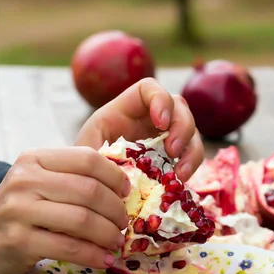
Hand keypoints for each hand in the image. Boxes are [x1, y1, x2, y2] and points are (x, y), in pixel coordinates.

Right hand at [0, 147, 129, 273]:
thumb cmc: (15, 214)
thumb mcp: (37, 184)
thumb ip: (71, 178)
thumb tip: (121, 184)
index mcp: (34, 159)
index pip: (87, 159)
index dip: (114, 176)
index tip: (126, 192)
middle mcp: (25, 179)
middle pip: (89, 190)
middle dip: (115, 209)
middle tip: (124, 223)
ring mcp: (20, 209)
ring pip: (83, 219)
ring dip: (108, 234)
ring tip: (116, 242)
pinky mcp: (20, 240)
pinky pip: (70, 246)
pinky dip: (93, 255)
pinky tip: (103, 259)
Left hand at [75, 78, 203, 181]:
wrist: (87, 185)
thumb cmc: (82, 164)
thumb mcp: (86, 152)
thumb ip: (101, 152)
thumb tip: (124, 167)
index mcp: (126, 109)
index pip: (149, 88)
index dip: (160, 99)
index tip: (160, 123)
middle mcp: (149, 118)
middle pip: (178, 107)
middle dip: (181, 127)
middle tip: (172, 151)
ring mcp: (164, 137)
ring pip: (191, 131)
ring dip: (191, 150)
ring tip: (180, 174)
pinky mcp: (172, 158)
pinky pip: (191, 155)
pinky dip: (191, 166)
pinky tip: (181, 180)